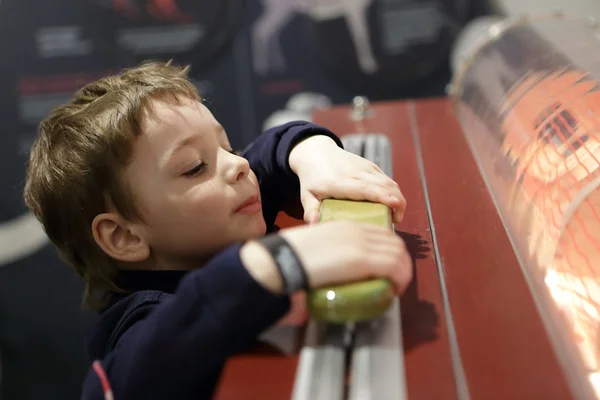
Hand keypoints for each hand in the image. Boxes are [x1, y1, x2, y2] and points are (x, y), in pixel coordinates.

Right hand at [280, 221, 411, 293]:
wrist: (280, 261)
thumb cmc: (287, 260)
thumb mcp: (312, 250)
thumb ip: (323, 258)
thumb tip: (322, 279)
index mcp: (343, 226)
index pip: (379, 233)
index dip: (389, 250)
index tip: (386, 267)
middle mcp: (355, 231)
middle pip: (393, 242)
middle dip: (400, 262)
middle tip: (395, 280)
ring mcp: (360, 244)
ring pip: (398, 254)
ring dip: (402, 273)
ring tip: (395, 289)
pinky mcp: (362, 260)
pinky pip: (395, 267)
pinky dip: (400, 279)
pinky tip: (394, 290)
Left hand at [289, 135, 405, 224]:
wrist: (316, 152)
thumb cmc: (312, 176)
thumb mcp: (306, 195)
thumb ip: (310, 210)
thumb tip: (313, 225)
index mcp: (340, 182)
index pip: (365, 188)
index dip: (382, 196)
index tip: (395, 205)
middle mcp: (356, 173)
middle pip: (384, 185)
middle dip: (397, 202)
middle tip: (396, 221)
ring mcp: (365, 168)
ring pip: (389, 181)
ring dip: (397, 197)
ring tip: (395, 216)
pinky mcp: (370, 166)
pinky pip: (387, 179)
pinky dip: (394, 191)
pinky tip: (392, 205)